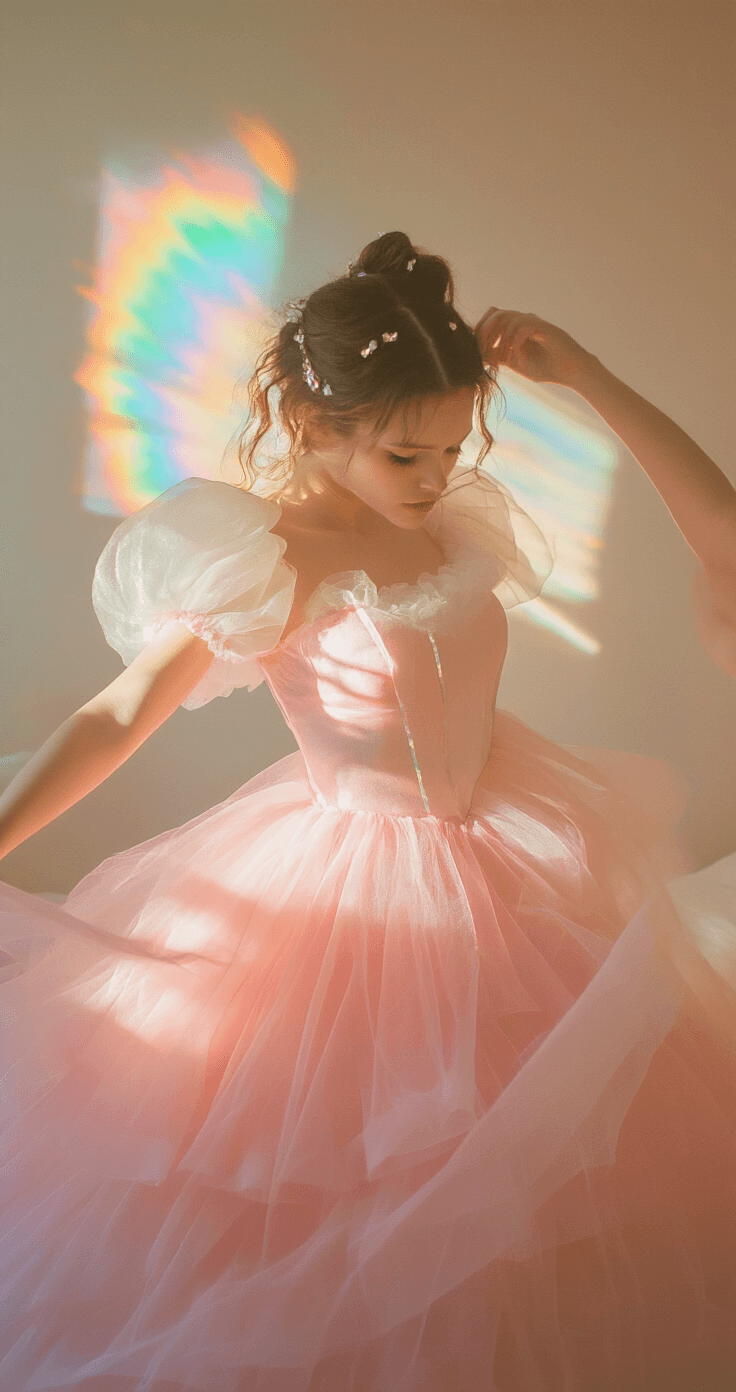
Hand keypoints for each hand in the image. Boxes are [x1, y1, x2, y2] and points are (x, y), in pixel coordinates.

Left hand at [474, 308, 594, 387]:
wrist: (571, 372)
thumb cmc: (546, 367)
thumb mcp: (515, 363)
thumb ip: (499, 357)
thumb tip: (478, 356)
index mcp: (515, 327)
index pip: (492, 317)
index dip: (481, 330)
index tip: (477, 350)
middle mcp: (523, 320)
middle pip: (496, 313)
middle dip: (486, 332)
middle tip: (485, 351)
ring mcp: (534, 322)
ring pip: (508, 318)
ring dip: (502, 339)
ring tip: (505, 358)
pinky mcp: (544, 327)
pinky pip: (523, 326)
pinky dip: (516, 342)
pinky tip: (520, 359)